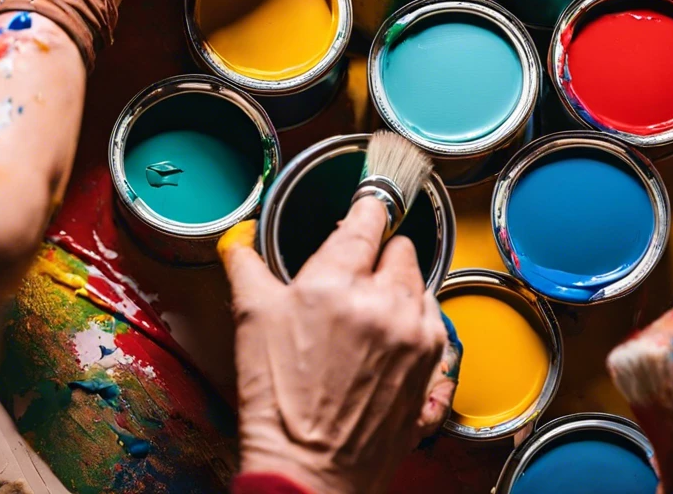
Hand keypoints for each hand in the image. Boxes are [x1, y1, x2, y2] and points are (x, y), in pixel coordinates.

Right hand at [218, 199, 457, 493]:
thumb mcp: (249, 319)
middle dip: (377, 256)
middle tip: (349, 277)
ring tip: (366, 314)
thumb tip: (239, 238)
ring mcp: (415, 338)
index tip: (365, 205)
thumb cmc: (277, 403)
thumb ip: (246, 263)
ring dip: (399, 288)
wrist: (307, 471)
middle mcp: (386, 305)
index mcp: (338, 283)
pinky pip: (433, 323)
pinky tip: (387, 339)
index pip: (367, 220)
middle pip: (400, 250)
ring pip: (420, 285)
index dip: (365, 209)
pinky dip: (415, 322)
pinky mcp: (432, 368)